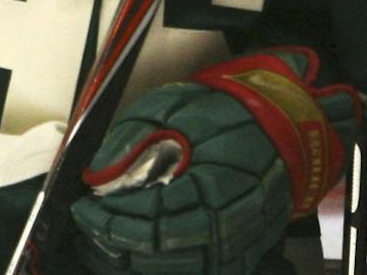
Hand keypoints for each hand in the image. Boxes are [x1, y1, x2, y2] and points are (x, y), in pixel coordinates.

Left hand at [72, 49, 362, 274]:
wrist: (284, 126)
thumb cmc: (226, 112)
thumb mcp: (172, 108)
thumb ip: (131, 140)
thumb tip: (94, 176)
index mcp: (216, 186)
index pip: (152, 220)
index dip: (110, 220)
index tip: (81, 208)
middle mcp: (232, 226)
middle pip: (160, 255)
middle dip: (112, 244)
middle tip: (84, 228)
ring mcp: (240, 246)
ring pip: (176, 270)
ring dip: (131, 262)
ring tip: (99, 245)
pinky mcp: (242, 253)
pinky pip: (197, 271)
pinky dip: (160, 267)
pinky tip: (133, 256)